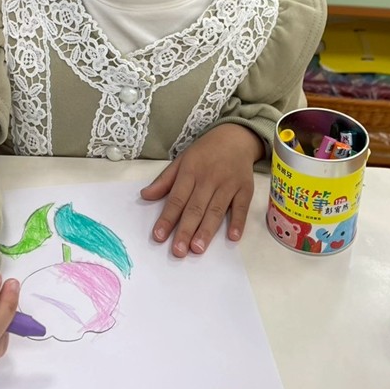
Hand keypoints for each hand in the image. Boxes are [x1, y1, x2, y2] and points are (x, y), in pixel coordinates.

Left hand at [140, 124, 263, 257]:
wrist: (235, 137)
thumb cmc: (205, 152)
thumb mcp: (182, 160)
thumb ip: (164, 180)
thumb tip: (144, 195)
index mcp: (190, 171)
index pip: (176, 198)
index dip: (167, 218)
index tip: (159, 236)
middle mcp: (209, 178)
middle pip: (195, 208)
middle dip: (186, 230)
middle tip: (178, 251)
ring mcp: (228, 184)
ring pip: (216, 210)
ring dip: (207, 230)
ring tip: (197, 249)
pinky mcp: (245, 188)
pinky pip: (241, 207)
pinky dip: (238, 222)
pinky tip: (232, 237)